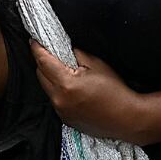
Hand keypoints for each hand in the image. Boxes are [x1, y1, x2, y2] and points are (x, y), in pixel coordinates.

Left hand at [31, 43, 153, 144]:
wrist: (127, 118)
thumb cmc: (115, 91)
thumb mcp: (96, 64)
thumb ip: (76, 54)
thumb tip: (62, 48)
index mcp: (65, 84)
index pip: (43, 62)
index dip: (37, 49)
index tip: (34, 40)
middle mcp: (59, 99)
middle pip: (40, 75)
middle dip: (43, 62)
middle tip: (53, 54)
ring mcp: (61, 111)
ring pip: (46, 88)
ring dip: (51, 78)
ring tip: (66, 72)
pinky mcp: (65, 119)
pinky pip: (55, 100)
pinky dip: (58, 91)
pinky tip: (73, 88)